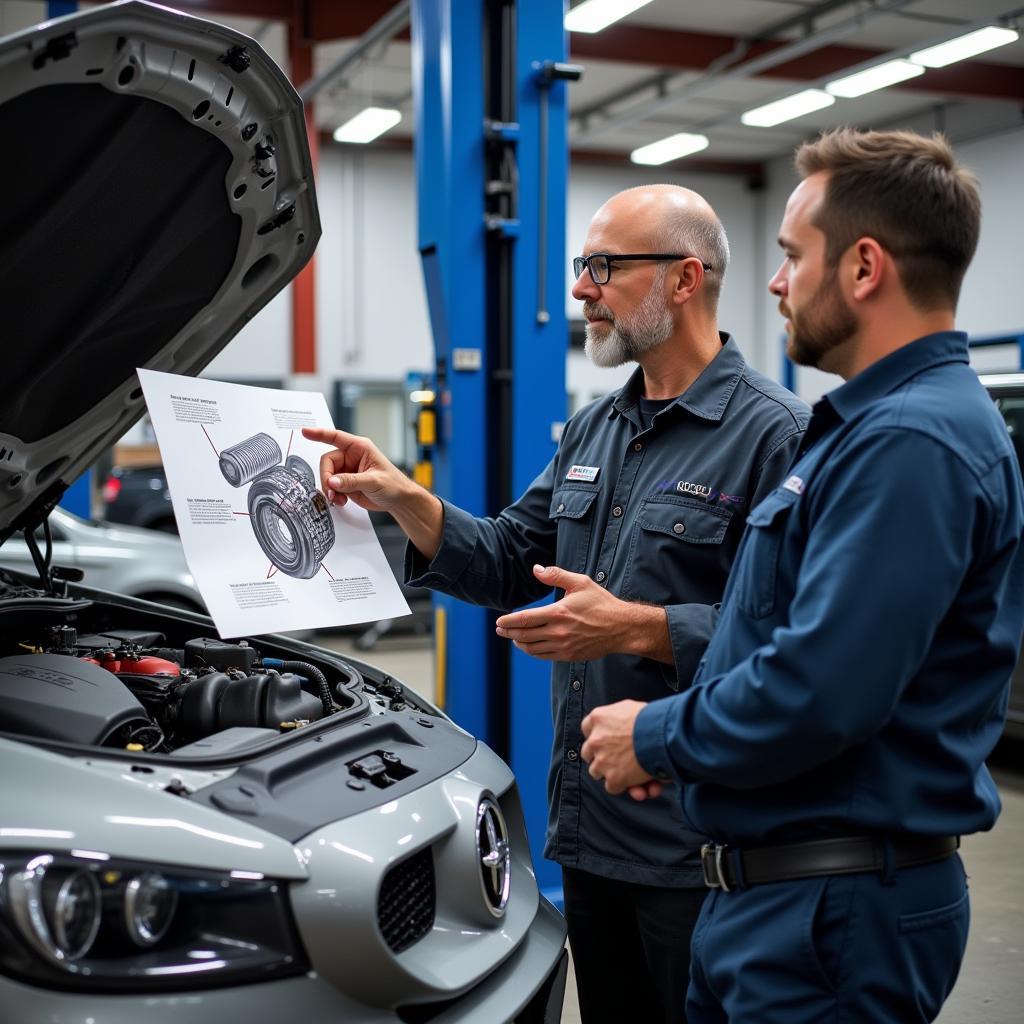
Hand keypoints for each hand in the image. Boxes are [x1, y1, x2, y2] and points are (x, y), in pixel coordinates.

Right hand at [301, 427, 412, 510]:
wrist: (399, 500)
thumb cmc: (394, 484)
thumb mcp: (373, 481)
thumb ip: (351, 481)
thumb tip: (332, 482)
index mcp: (360, 448)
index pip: (336, 437)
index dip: (319, 434)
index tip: (305, 431)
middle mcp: (352, 457)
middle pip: (327, 462)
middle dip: (326, 477)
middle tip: (332, 491)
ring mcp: (348, 470)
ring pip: (327, 476)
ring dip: (330, 489)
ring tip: (338, 499)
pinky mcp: (346, 483)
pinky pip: (332, 487)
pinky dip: (333, 495)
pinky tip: (341, 501)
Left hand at [495, 564, 653, 661]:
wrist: (621, 628)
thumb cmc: (601, 603)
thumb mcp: (580, 582)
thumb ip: (556, 575)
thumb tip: (536, 569)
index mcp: (558, 613)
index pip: (524, 619)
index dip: (508, 621)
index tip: (498, 621)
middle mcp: (558, 632)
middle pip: (524, 635)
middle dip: (508, 632)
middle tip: (499, 630)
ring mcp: (563, 646)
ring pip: (532, 648)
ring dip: (519, 643)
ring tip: (513, 637)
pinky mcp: (568, 655)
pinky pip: (544, 656)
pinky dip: (532, 651)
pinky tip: (529, 645)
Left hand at [581, 700, 667, 797]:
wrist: (661, 734)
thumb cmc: (651, 718)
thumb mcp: (629, 707)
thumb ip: (617, 716)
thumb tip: (621, 723)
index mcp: (598, 718)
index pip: (587, 729)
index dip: (597, 736)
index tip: (605, 740)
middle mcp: (595, 740)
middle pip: (588, 752)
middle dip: (600, 756)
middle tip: (616, 758)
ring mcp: (602, 760)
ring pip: (596, 771)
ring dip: (610, 773)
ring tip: (629, 771)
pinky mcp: (613, 778)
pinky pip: (611, 787)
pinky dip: (622, 786)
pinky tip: (637, 782)